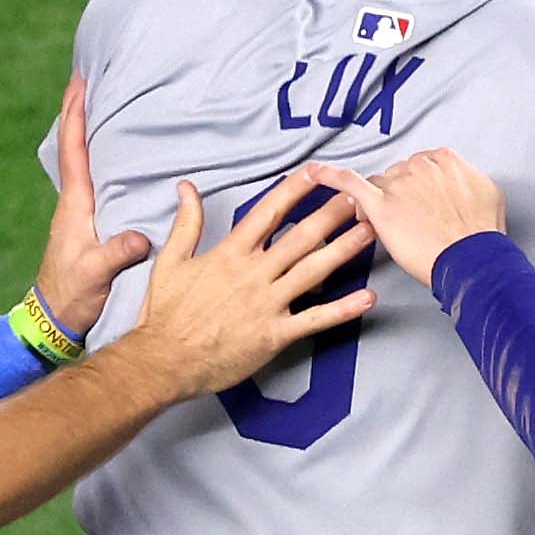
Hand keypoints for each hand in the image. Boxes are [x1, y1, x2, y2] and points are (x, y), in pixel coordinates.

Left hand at [31, 75, 149, 339]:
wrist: (53, 321)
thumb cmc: (72, 296)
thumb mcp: (96, 275)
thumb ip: (117, 253)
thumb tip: (140, 237)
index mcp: (74, 206)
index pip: (73, 152)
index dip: (76, 117)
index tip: (79, 85)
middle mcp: (72, 203)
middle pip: (73, 148)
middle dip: (77, 113)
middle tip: (84, 82)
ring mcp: (76, 214)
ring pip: (79, 162)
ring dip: (85, 133)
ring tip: (97, 108)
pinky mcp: (84, 225)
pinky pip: (90, 180)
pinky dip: (94, 158)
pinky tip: (109, 158)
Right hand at [110, 169, 376, 397]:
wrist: (164, 360)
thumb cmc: (166, 312)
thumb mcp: (170, 261)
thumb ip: (186, 223)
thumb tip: (187, 188)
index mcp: (230, 254)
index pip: (268, 213)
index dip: (294, 191)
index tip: (317, 174)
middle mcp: (254, 274)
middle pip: (300, 237)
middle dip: (331, 215)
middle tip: (359, 197)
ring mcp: (267, 304)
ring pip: (313, 271)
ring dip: (344, 250)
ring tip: (371, 231)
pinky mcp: (275, 334)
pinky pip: (315, 319)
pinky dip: (344, 309)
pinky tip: (368, 297)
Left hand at [323, 148, 511, 286]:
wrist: (473, 259)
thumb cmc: (481, 234)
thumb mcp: (487, 194)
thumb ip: (465, 181)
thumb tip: (457, 183)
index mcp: (446, 160)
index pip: (421, 165)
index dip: (416, 186)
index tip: (419, 201)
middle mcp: (421, 165)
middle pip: (397, 174)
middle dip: (398, 194)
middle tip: (409, 220)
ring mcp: (399, 184)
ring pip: (378, 183)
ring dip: (380, 201)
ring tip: (391, 225)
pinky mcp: (381, 205)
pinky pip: (349, 182)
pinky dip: (328, 175)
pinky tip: (313, 172)